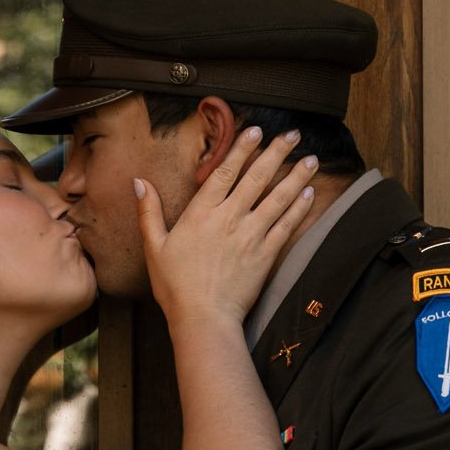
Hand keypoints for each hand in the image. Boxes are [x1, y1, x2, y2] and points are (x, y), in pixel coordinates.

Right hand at [138, 126, 318, 325]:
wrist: (203, 319)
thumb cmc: (175, 286)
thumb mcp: (154, 247)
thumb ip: (148, 212)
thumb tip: (138, 182)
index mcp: (201, 213)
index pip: (224, 172)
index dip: (241, 148)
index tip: (255, 130)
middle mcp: (229, 219)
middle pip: (257, 177)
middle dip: (276, 152)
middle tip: (291, 134)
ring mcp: (250, 236)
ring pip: (278, 198)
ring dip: (296, 176)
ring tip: (310, 159)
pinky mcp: (266, 255)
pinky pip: (286, 226)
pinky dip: (298, 209)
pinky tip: (308, 194)